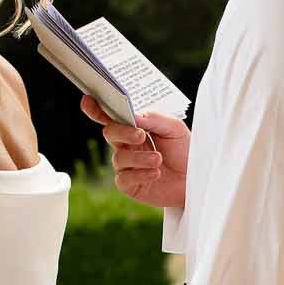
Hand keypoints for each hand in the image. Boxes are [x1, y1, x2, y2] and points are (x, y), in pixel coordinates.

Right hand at [80, 96, 188, 212]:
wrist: (195, 179)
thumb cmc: (184, 151)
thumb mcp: (175, 129)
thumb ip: (155, 119)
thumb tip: (135, 116)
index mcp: (134, 128)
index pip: (112, 117)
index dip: (97, 109)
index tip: (88, 99)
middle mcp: (126, 146)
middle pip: (110, 133)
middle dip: (122, 132)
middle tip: (141, 135)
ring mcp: (126, 166)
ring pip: (118, 158)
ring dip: (139, 157)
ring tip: (158, 159)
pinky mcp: (129, 185)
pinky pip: (124, 178)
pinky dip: (140, 174)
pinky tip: (155, 173)